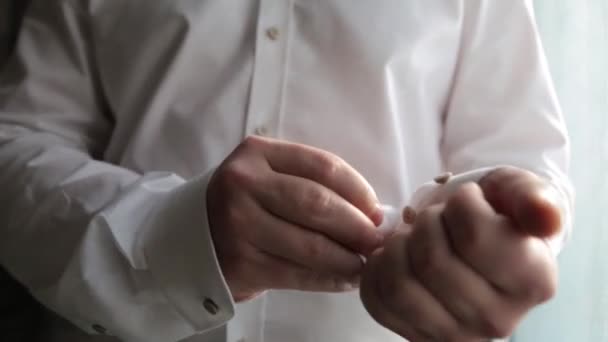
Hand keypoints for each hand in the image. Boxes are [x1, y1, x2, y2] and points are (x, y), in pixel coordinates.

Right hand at [207, 136, 383, 300]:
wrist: (195, 234)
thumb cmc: (246, 202)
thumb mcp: (269, 175)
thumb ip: (311, 183)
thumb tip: (372, 213)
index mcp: (257, 153)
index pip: (322, 165)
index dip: (359, 189)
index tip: (376, 209)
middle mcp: (244, 184)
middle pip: (317, 204)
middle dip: (357, 225)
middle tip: (378, 240)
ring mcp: (240, 225)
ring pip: (310, 244)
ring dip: (348, 257)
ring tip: (366, 263)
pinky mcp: (241, 263)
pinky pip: (298, 274)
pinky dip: (329, 279)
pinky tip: (346, 279)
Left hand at [360, 167, 561, 340]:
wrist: (475, 240)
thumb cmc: (495, 213)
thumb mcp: (515, 191)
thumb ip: (531, 197)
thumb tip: (544, 217)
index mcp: (532, 281)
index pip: (473, 236)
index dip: (460, 203)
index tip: (467, 198)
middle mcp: (497, 319)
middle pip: (431, 260)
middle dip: (425, 222)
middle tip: (436, 217)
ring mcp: (454, 334)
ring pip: (399, 284)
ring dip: (397, 246)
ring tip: (414, 236)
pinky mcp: (416, 336)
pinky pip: (376, 299)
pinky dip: (377, 268)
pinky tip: (397, 255)